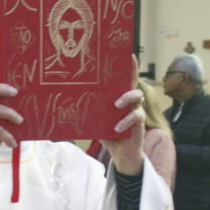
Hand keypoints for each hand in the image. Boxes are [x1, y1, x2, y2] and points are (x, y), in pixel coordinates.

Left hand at [102, 56, 144, 176]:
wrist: (121, 154)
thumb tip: (70, 103)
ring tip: (116, 106)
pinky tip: (117, 128)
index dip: (129, 68)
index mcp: (120, 98)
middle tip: (122, 70)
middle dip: (131, 75)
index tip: (128, 55)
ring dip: (126, 99)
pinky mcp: (139, 123)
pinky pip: (136, 116)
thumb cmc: (109, 134)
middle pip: (133, 84)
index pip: (124, 80)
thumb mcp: (97, 121)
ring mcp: (136, 111)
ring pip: (136, 97)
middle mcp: (130, 102)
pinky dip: (125, 121)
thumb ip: (92, 111)